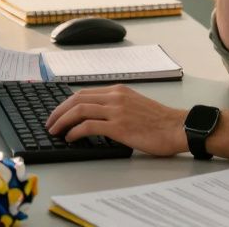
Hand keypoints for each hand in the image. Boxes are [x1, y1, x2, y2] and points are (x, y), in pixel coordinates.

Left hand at [45, 85, 187, 156]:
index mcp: (119, 91)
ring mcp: (116, 110)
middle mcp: (115, 97)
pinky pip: (88, 126)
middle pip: (77, 99)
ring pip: (79, 110)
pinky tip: (70, 138)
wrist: (178, 128)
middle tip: (50, 123)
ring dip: (62, 121)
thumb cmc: (161, 122)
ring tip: (54, 131)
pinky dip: (74, 131)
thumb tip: (99, 118)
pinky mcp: (118, 126)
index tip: (58, 113)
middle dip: (59, 111)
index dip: (67, 103)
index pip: (84, 93)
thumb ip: (118, 107)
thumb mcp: (136, 106)